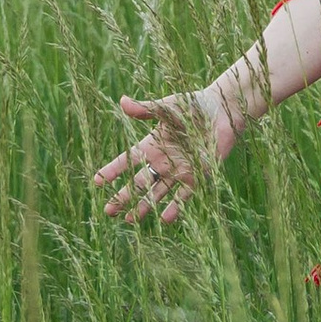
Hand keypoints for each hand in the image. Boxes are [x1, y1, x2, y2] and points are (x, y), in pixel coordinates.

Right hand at [95, 89, 234, 224]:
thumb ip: (146, 109)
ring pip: (157, 193)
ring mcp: (179, 171)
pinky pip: (184, 196)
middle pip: (139, 182)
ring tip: (130, 220)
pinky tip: (165, 219)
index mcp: (152, 145)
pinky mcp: (198, 177)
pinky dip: (175, 207)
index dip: (113, 170)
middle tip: (108, 211)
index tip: (97, 181)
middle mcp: (163, 162)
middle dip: (124, 196)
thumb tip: (121, 101)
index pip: (127, 161)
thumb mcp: (167, 107)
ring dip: (144, 206)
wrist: (223, 111)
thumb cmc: (193, 106)